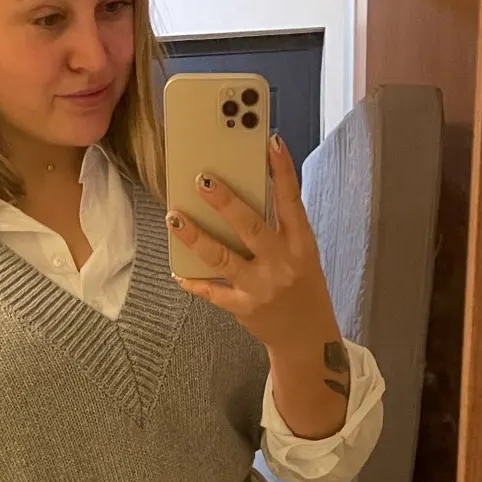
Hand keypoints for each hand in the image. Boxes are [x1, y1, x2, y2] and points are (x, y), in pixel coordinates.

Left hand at [167, 135, 343, 369]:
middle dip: (225, 202)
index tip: (271, 143)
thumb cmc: (302, 286)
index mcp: (301, 245)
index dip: (282, 171)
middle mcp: (281, 264)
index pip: (291, 201)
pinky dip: (193, 280)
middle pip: (250, 227)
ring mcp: (260, 287)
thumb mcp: (302, 254)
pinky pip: (211, 291)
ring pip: (222, 257)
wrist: (307, 338)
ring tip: (174, 217)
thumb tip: (246, 193)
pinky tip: (177, 270)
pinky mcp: (242, 308)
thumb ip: (280, 228)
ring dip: (195, 236)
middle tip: (203, 178)